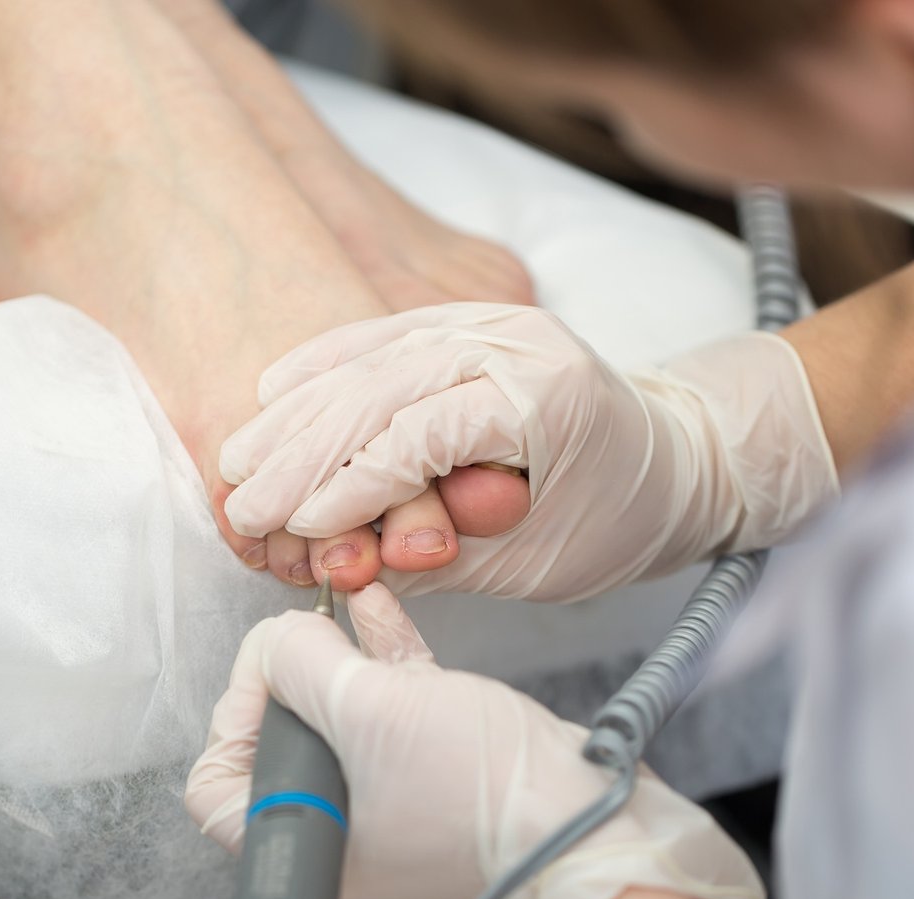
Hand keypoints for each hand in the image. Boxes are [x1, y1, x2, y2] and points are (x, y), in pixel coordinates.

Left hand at [185, 584, 764, 898]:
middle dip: (292, 674)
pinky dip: (382, 662)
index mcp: (307, 847)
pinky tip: (377, 608)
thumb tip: (277, 637)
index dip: (231, 716)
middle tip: (308, 636)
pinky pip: (391, 712)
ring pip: (340, 719)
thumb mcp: (365, 707)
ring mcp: (390, 802)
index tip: (271, 669)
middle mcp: (339, 832)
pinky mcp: (437, 772)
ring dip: (337, 656)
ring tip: (337, 607)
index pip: (214, 786)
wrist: (583, 818)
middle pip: (277, 742)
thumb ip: (299, 662)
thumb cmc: (474, 787)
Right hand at [220, 304, 837, 601]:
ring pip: (372, 358)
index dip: (352, 486)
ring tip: (236, 462)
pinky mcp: (469, 320)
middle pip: (382, 388)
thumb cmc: (616, 519)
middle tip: (242, 505)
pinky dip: (326, 364)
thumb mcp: (536, 563)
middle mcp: (514, 341)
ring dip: (297, 412)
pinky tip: (274, 391)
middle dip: (302, 453)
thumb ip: (440, 559)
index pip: (423, 434)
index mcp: (544, 396)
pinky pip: (382, 335)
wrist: (677, 457)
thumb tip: (344, 561)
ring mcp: (490, 320)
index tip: (298, 530)